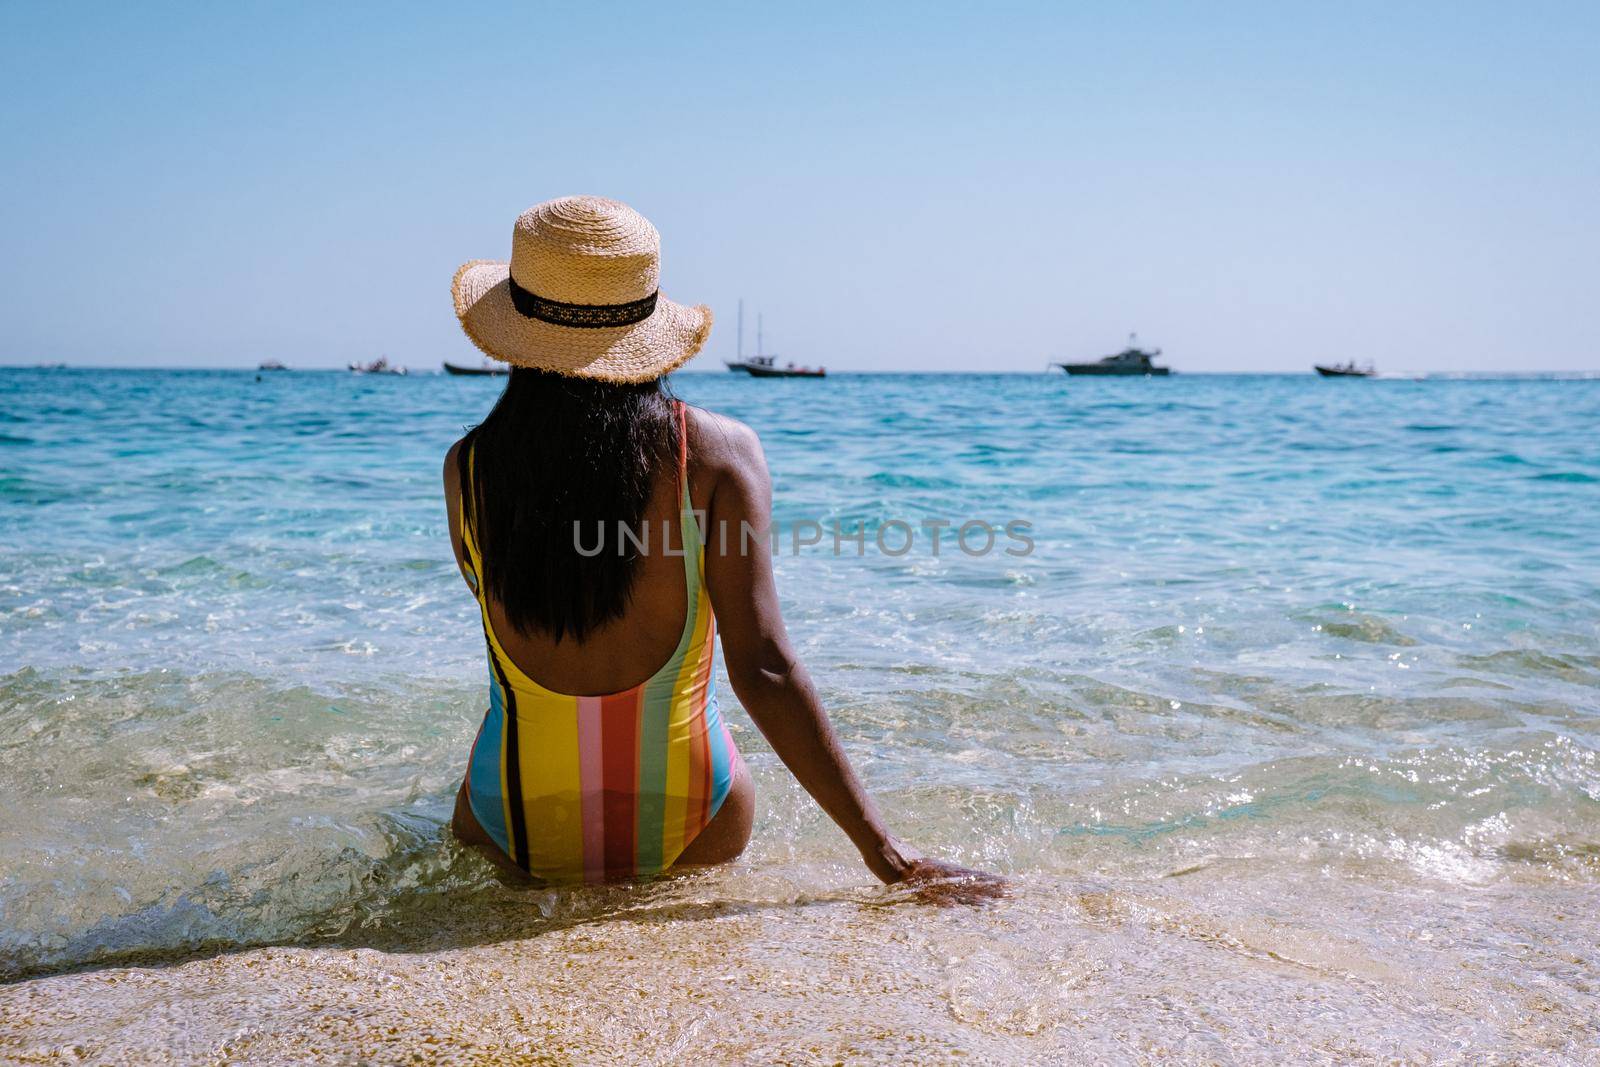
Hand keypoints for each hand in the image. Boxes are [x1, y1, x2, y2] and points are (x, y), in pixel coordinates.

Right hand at [865, 839, 1006, 905]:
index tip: (1008, 884)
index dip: (990, 880)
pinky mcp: (912, 886)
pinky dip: (940, 902)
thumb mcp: (919, 863)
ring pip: (954, 890)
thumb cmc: (896, 856)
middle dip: (991, 889)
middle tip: (1012, 893)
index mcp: (942, 868)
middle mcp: (939, 873)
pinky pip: (928, 896)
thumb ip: (932, 871)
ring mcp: (927, 880)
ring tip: (993, 902)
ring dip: (972, 897)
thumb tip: (944, 879)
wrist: (880, 845)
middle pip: (969, 882)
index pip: (971, 875)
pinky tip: (954, 907)